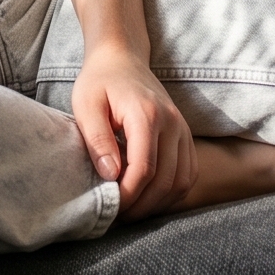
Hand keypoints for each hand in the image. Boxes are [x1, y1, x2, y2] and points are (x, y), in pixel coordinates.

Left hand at [71, 45, 193, 218]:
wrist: (122, 58)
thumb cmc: (99, 82)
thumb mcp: (86, 105)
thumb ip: (97, 139)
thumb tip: (111, 176)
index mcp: (146, 115)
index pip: (144, 169)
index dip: (128, 195)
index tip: (109, 208)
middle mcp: (172, 122)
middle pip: (165, 180)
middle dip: (141, 206)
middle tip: (118, 216)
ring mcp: (183, 129)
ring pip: (181, 181)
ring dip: (158, 203)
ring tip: (133, 210)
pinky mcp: (186, 135)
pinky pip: (189, 173)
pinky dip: (172, 192)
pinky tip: (150, 197)